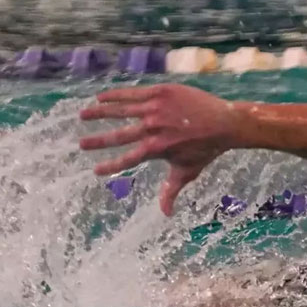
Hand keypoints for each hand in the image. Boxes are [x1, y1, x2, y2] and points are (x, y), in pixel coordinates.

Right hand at [79, 83, 242, 215]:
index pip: (126, 160)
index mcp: (156, 149)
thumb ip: (171, 191)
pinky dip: (115, 95)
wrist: (225, 122)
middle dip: (97, 141)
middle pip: (117, 136)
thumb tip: (166, 214)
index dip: (110, 166)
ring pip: (120, 111)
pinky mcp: (160, 92)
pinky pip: (132, 93)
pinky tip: (100, 97)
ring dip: (99, 113)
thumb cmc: (206, 149)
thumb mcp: (187, 171)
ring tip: (83, 115)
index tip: (95, 170)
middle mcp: (152, 129)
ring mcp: (155, 109)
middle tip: (81, 144)